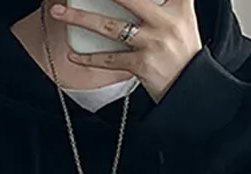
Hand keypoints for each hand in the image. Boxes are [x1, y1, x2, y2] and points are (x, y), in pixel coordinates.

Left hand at [49, 0, 202, 101]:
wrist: (190, 88)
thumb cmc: (184, 53)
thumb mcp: (184, 19)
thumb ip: (170, 1)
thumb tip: (141, 0)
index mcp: (179, 5)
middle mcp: (165, 22)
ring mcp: (152, 43)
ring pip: (109, 25)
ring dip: (80, 18)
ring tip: (60, 11)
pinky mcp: (141, 64)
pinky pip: (109, 59)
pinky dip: (89, 58)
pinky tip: (73, 55)